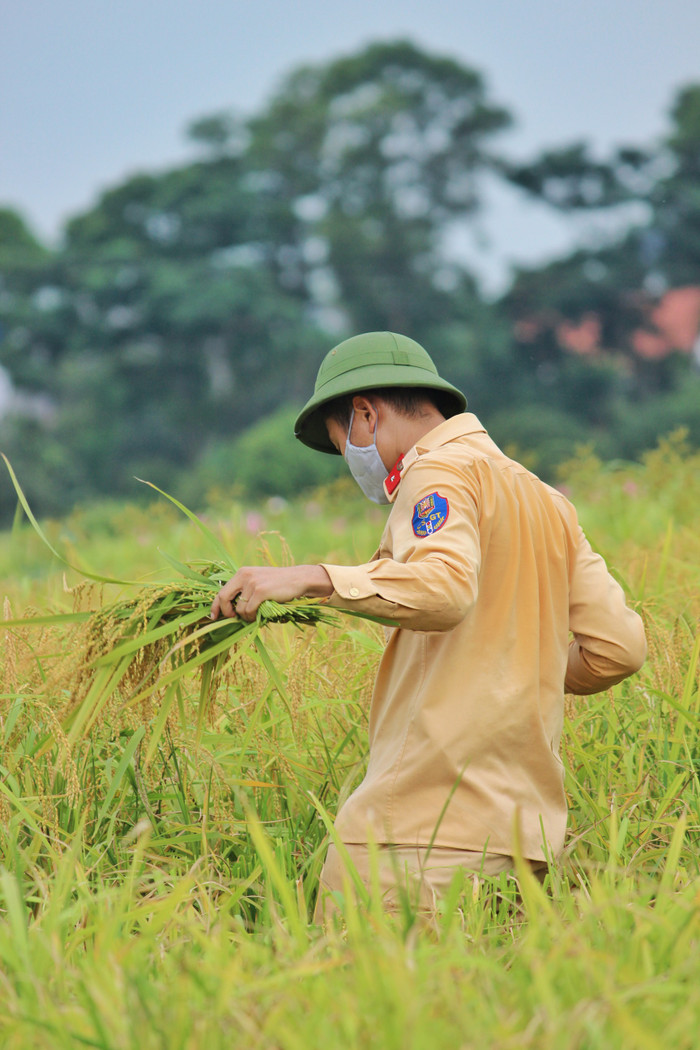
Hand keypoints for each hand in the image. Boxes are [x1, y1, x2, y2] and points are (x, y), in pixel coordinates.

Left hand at [210, 564, 332, 621]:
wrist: (298, 579)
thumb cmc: (278, 584)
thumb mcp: (258, 581)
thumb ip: (244, 591)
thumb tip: (231, 611)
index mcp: (241, 573)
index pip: (221, 591)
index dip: (215, 606)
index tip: (213, 617)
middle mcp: (244, 576)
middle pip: (223, 598)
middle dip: (225, 612)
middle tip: (231, 619)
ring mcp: (252, 583)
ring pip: (239, 609)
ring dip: (245, 616)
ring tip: (255, 615)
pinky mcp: (261, 591)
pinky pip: (249, 611)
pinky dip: (252, 617)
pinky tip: (258, 616)